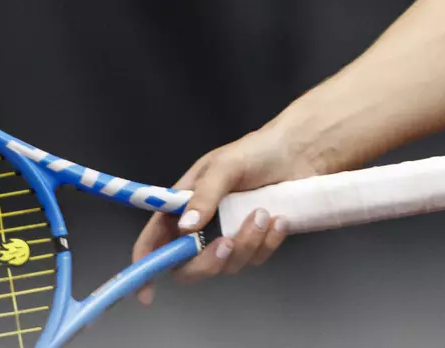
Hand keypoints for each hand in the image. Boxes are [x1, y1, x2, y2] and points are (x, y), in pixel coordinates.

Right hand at [131, 126, 319, 304]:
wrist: (298, 152)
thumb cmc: (255, 152)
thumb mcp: (225, 166)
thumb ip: (205, 194)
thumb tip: (186, 226)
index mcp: (183, 206)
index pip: (154, 240)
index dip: (146, 266)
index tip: (148, 291)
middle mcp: (202, 226)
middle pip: (188, 266)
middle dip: (207, 261)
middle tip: (228, 243)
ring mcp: (229, 236)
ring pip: (227, 264)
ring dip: (246, 244)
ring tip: (264, 213)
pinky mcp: (256, 241)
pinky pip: (256, 257)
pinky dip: (268, 243)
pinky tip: (280, 220)